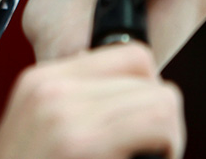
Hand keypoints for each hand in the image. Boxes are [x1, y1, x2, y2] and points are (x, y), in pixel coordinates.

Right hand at [0, 42, 184, 158]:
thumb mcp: (38, 129)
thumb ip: (77, 104)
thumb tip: (132, 93)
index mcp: (42, 80)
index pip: (131, 55)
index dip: (145, 90)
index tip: (139, 125)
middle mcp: (51, 90)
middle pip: (150, 77)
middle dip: (160, 117)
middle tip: (146, 150)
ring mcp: (66, 118)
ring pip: (164, 102)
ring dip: (166, 137)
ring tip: (144, 156)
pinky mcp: (82, 144)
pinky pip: (160, 129)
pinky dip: (167, 151)